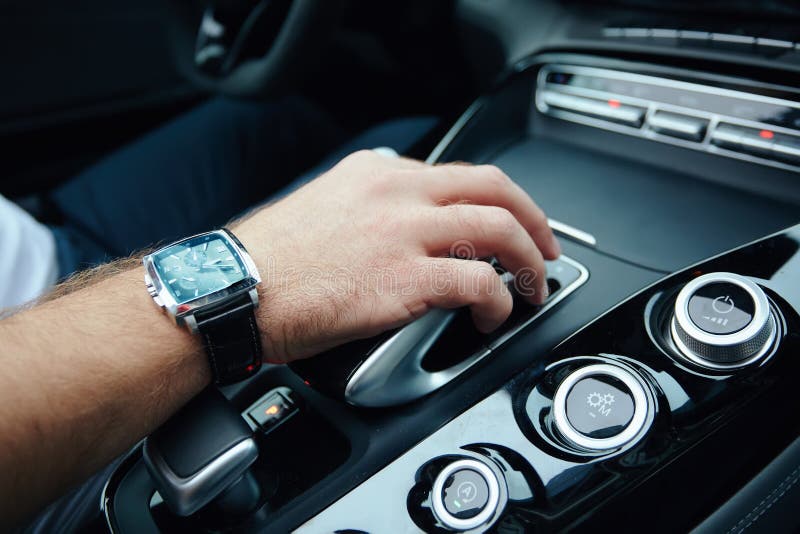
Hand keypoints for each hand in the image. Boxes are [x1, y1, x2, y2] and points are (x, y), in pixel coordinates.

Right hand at [234, 150, 560, 363]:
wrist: (234, 291)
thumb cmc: (269, 262)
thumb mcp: (322, 207)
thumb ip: (368, 206)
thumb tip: (400, 226)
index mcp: (376, 172)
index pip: (455, 174)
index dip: (492, 199)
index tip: (504, 220)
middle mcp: (396, 192)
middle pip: (492, 187)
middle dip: (532, 216)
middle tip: (544, 245)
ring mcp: (404, 232)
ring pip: (498, 228)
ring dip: (527, 259)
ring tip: (532, 284)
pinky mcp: (405, 278)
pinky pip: (479, 283)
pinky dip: (498, 301)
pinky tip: (493, 316)